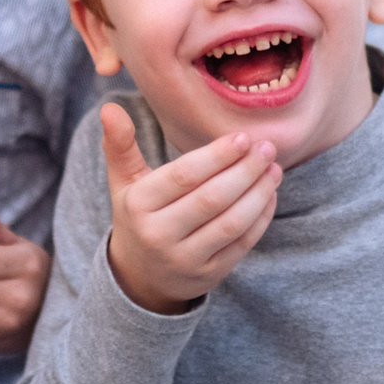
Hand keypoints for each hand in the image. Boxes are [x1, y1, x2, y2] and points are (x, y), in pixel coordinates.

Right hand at [98, 103, 279, 312]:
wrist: (141, 276)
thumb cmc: (138, 215)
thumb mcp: (124, 182)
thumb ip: (119, 144)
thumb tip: (109, 107)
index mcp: (138, 206)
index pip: (183, 177)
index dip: (217, 156)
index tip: (243, 137)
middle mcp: (159, 235)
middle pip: (211, 199)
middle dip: (245, 171)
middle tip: (267, 148)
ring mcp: (185, 259)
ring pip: (231, 223)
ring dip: (258, 193)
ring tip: (273, 168)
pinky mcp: (209, 275)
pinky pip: (242, 243)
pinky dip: (261, 217)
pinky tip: (269, 193)